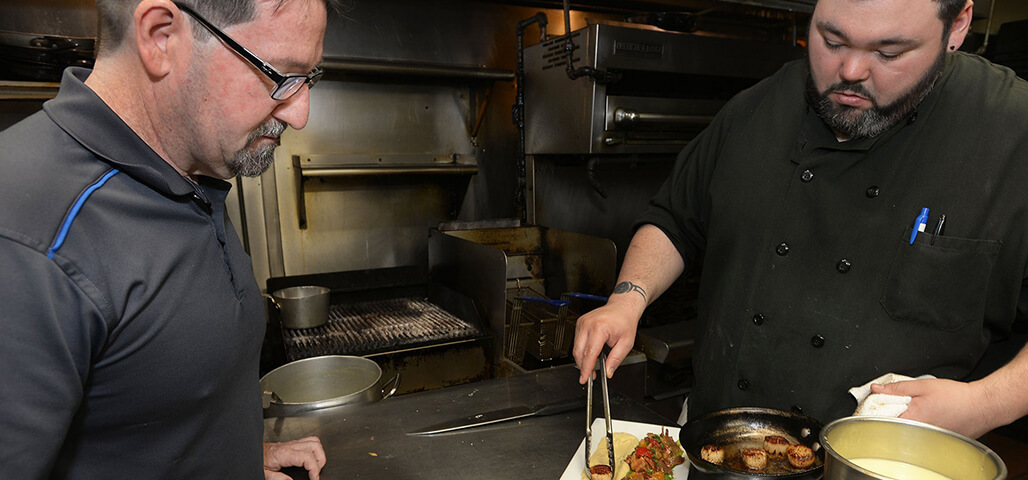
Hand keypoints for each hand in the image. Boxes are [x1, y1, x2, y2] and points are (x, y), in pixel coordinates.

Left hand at [264, 436, 326, 479]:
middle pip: (315, 446)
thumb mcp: (265, 473)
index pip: (307, 457)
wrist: (253, 450)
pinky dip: (316, 449)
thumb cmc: (259, 460)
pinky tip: (312, 458)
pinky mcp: (294, 443)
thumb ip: (278, 478)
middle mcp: (291, 445)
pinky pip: (310, 440)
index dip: (314, 468)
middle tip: (316, 473)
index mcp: (285, 453)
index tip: (314, 478)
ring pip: (315, 441)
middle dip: (320, 461)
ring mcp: (294, 442)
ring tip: (316, 466)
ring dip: (320, 454)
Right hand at [572, 294, 645, 383]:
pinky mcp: (580, 323)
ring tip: (593, 365)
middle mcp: (588, 324)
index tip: (584, 378)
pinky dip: (582, 350)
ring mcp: (582, 323)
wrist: (622, 307)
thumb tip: (608, 372)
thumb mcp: (626, 343)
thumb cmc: (625, 321)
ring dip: (582, 359)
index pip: (589, 353)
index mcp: (599, 328)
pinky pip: (577, 341)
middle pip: (578, 352)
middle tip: (590, 375)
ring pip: (576, 347)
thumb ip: (616, 359)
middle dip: (583, 366)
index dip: (586, 368)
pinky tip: (591, 354)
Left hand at [871, 378, 990, 438]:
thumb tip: (877, 389)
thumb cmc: (957, 396)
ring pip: (908, 431)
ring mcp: (930, 440)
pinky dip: (920, 426)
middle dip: (893, 414)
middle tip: (901, 404)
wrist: (982, 406)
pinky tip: (929, 417)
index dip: (878, 411)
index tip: (877, 405)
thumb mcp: (922, 386)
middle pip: (895, 426)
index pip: (883, 420)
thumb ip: (897, 388)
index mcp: (912, 419)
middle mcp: (920, 433)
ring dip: (907, 421)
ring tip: (920, 410)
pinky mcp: (939, 442)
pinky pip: (922, 434)